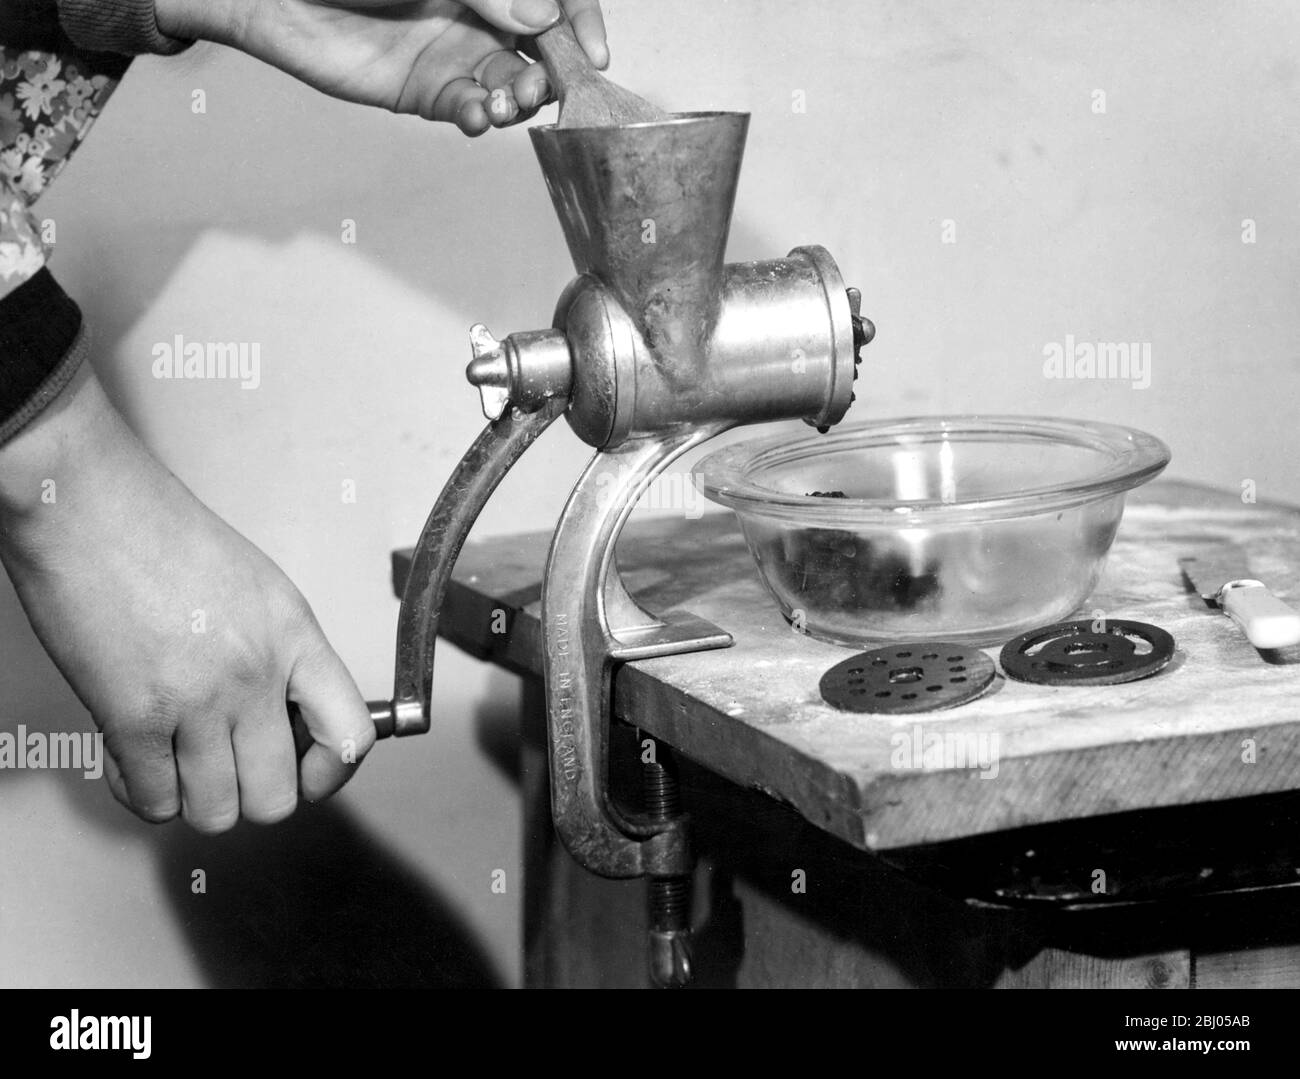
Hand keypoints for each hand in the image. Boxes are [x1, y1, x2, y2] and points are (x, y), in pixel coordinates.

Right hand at [0, 366, 374, 831]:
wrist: (91, 509)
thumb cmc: (165, 537)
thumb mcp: (261, 590)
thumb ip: (284, 655)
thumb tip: (293, 715)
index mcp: (294, 638)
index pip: (353, 735)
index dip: (332, 772)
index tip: (309, 772)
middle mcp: (254, 675)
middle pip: (277, 799)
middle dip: (253, 796)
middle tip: (231, 767)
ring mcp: (195, 701)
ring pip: (215, 811)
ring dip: (196, 798)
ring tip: (181, 760)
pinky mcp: (131, 718)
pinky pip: (152, 801)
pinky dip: (143, 792)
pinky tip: (139, 759)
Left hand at [156, 0, 608, 134]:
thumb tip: (543, 16)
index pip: (555, 0)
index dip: (581, 21)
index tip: (593, 52)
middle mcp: (483, 14)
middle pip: (544, 47)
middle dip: (556, 73)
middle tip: (548, 87)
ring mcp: (458, 54)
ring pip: (512, 84)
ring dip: (520, 99)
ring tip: (509, 102)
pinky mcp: (429, 92)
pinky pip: (470, 109)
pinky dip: (481, 117)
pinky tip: (479, 116)